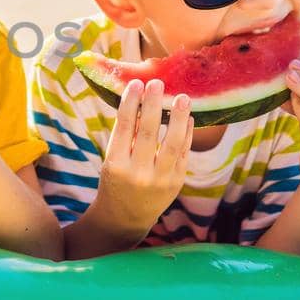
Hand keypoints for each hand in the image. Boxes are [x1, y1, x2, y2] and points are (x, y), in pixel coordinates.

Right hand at [92, 79, 192, 229]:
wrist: (126, 216)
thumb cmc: (116, 181)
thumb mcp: (112, 160)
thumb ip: (125, 135)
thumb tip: (140, 100)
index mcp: (116, 165)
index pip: (123, 128)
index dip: (130, 104)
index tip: (135, 84)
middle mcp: (138, 173)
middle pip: (147, 133)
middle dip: (153, 105)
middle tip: (156, 83)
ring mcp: (160, 179)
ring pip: (172, 143)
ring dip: (178, 118)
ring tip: (182, 97)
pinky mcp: (177, 182)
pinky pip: (183, 153)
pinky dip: (186, 133)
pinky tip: (188, 117)